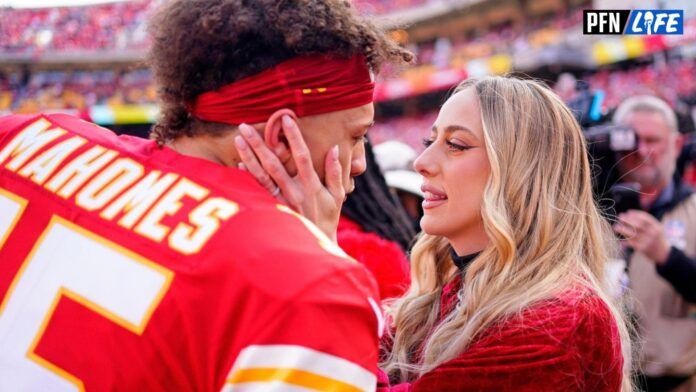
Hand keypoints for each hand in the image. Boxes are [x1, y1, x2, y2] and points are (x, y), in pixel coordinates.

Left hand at [234, 115, 344, 240]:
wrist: (315, 248)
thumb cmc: (327, 219)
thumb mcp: (337, 196)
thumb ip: (335, 172)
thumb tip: (335, 148)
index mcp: (312, 186)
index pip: (302, 156)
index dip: (294, 137)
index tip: (286, 118)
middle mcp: (294, 192)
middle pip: (274, 163)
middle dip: (259, 143)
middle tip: (245, 125)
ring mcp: (280, 202)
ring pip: (261, 176)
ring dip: (249, 156)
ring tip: (238, 139)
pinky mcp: (271, 210)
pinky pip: (256, 191)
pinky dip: (247, 177)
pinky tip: (238, 163)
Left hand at [612, 209, 670, 264]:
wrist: (663, 253)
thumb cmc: (656, 238)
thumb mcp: (656, 228)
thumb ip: (646, 223)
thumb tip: (628, 214)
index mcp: (656, 226)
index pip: (645, 218)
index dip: (635, 214)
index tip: (627, 212)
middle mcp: (653, 233)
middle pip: (638, 225)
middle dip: (628, 220)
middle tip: (620, 217)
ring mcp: (648, 241)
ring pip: (633, 234)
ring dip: (623, 230)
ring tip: (615, 226)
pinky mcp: (643, 248)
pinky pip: (631, 243)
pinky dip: (625, 242)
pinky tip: (620, 241)